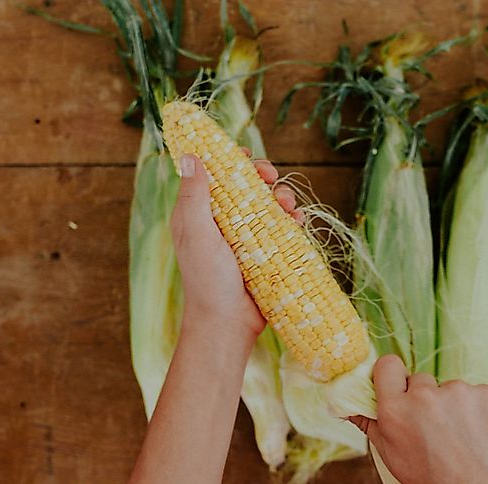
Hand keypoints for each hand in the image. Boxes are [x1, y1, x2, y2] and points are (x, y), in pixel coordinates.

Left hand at [171, 149, 302, 342]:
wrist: (228, 323)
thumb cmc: (207, 280)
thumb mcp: (198, 233)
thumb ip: (195, 196)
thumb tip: (189, 156)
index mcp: (199, 214)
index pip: (215, 177)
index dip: (230, 162)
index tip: (245, 156)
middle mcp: (222, 223)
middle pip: (245, 186)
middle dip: (261, 176)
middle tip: (270, 175)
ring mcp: (245, 238)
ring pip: (267, 205)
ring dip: (281, 197)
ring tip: (288, 205)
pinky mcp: (266, 253)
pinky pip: (282, 229)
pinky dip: (291, 221)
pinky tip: (297, 222)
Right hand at [349, 355, 487, 483]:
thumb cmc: (433, 479)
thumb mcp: (391, 455)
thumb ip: (369, 423)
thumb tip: (346, 404)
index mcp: (396, 409)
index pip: (387, 365)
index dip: (392, 376)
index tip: (398, 388)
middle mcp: (425, 396)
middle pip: (420, 379)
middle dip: (424, 397)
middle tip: (433, 426)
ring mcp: (459, 392)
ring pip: (450, 388)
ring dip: (452, 405)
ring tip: (459, 436)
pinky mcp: (487, 394)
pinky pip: (476, 393)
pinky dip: (477, 409)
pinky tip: (477, 432)